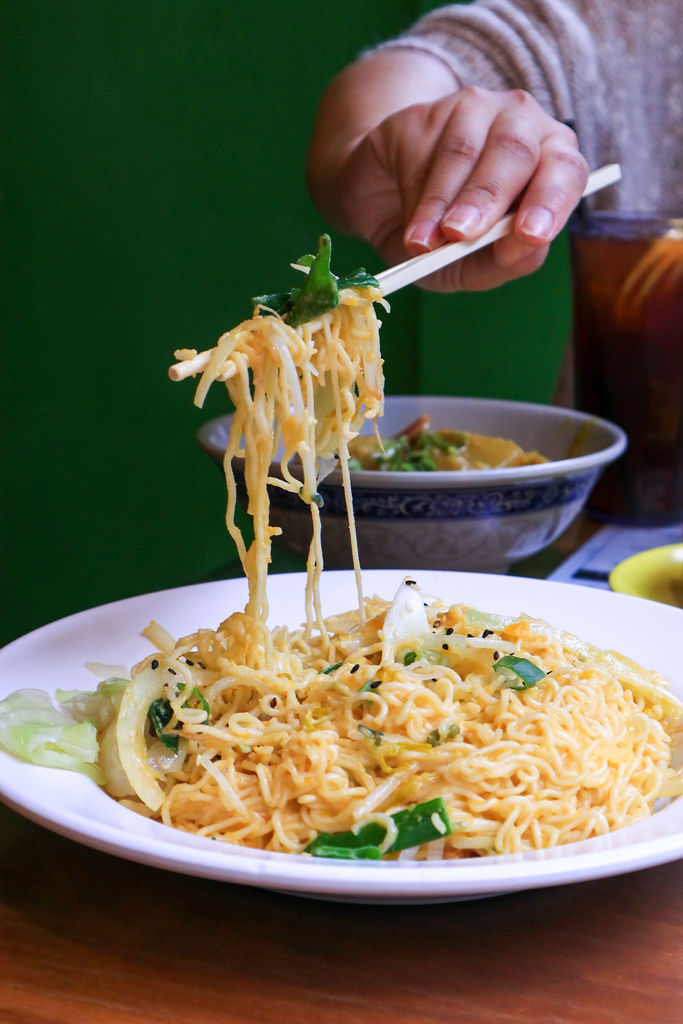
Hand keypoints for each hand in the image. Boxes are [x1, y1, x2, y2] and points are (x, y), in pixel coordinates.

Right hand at [308, 54, 587, 291]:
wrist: (384, 208)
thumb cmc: (447, 239)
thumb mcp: (478, 266)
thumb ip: (508, 261)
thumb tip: (520, 246)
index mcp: (549, 159)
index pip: (566, 169)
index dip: (551, 199)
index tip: (531, 234)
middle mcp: (519, 123)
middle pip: (515, 150)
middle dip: (487, 197)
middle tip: (460, 234)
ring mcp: (470, 109)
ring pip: (463, 151)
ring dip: (440, 204)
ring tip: (423, 245)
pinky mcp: (422, 113)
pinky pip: (421, 149)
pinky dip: (413, 194)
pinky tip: (411, 226)